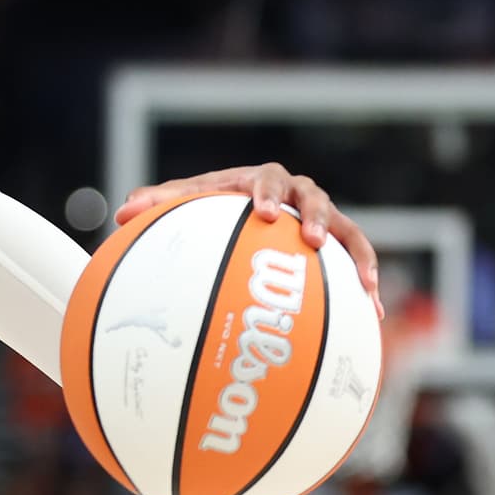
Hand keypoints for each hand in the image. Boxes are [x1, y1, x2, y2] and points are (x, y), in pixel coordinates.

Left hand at [114, 163, 382, 318]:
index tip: (260, 211)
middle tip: (309, 238)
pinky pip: (355, 263)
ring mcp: (320, 220)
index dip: (265, 193)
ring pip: (347, 230)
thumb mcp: (184, 205)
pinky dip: (365, 285)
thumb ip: (157, 206)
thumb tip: (121, 212)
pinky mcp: (335, 246)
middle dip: (315, 216)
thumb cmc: (209, 206)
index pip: (266, 180)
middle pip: (314, 198)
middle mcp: (297, 196)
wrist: (239, 212)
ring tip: (364, 284)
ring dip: (356, 254)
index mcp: (259, 181)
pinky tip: (373, 314)